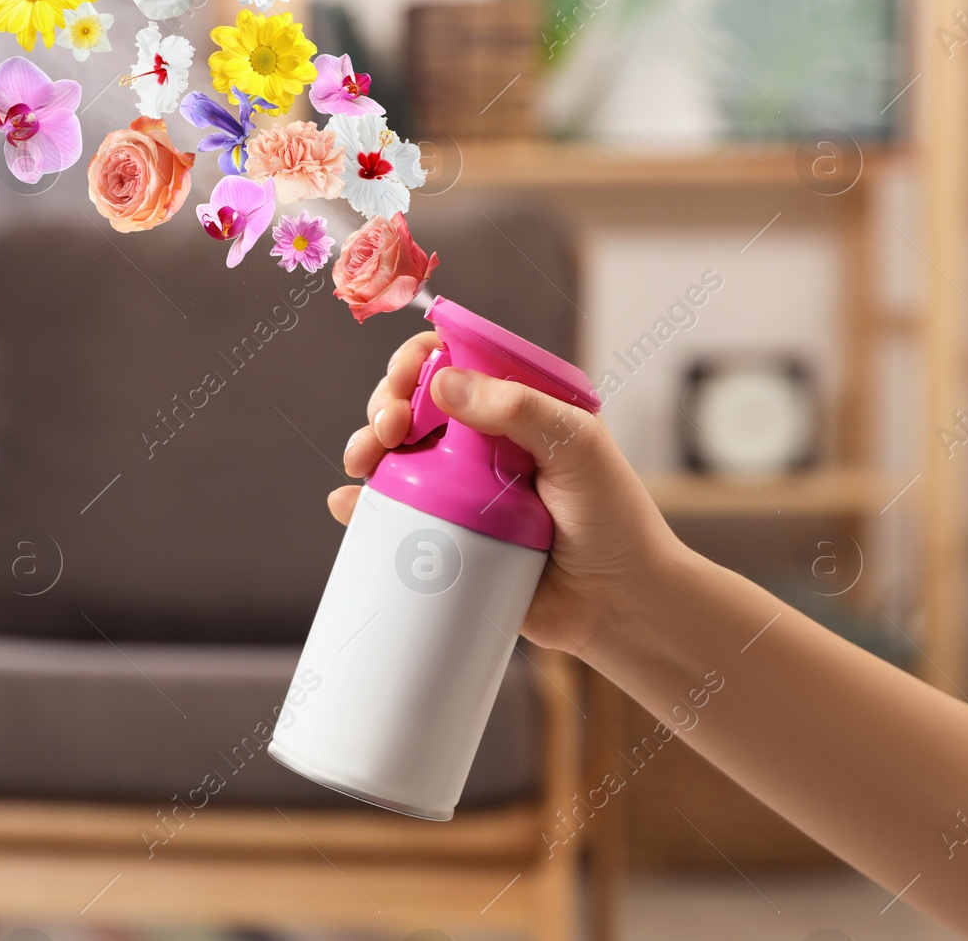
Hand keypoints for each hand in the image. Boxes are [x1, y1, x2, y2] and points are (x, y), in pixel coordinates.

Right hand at [328, 332, 686, 657]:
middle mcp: (481, 442)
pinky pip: (392, 512)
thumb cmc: (615, 521)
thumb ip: (518, 408)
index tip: (405, 381)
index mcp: (516, 407)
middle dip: (385, 405)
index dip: (419, 361)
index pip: (456, 361)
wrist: (618, 606)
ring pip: (394, 454)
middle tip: (388, 429)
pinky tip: (349, 505)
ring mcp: (459, 489)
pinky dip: (360, 505)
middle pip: (413, 403)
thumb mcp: (577, 448)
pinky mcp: (445, 535)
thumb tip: (442, 380)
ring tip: (363, 462)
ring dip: (365, 447)